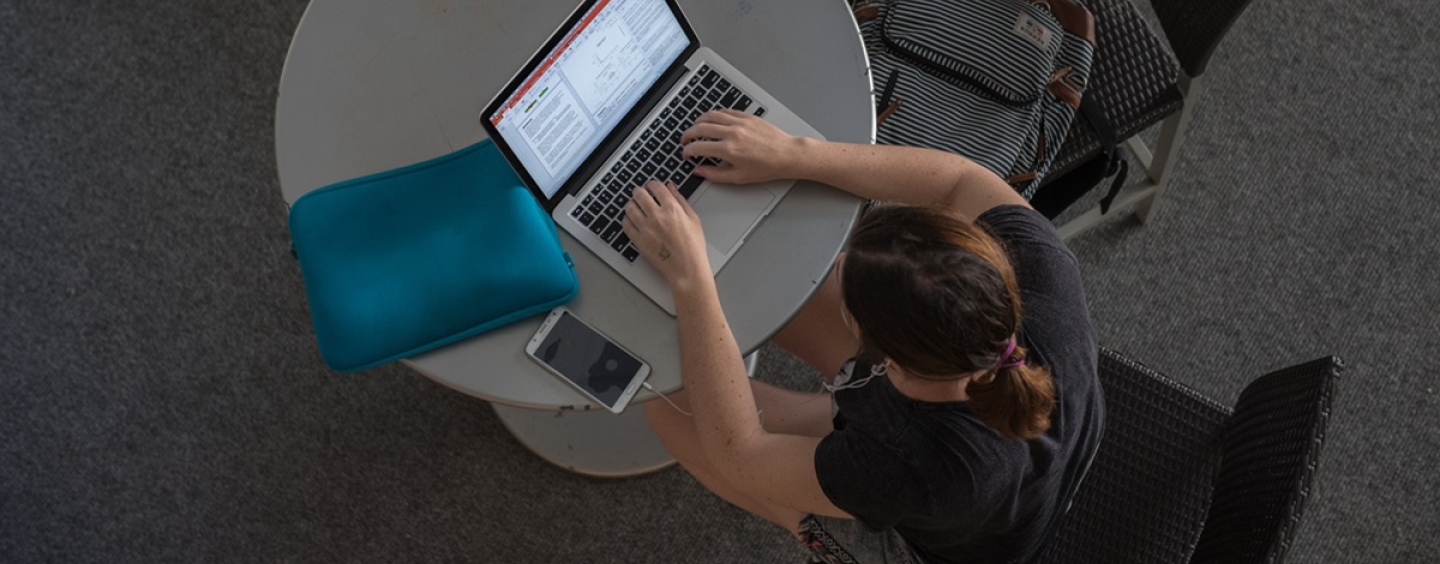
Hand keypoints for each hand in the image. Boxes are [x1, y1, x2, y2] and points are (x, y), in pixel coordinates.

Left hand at [621, 181, 710, 288]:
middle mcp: (657, 216)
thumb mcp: (693, 219)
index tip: (651, 186)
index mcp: (672, 209)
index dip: (652, 184)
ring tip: (635, 206)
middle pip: (639, 194)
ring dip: (631, 204)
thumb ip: (681, 200)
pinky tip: (632, 220)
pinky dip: (627, 219)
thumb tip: (671, 186)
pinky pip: (626, 225)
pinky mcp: (639, 241)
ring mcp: (646, 229)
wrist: (687, 269)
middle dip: (639, 191)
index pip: (656, 187)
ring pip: (630, 208)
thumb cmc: (693, 247)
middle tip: (640, 194)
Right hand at [680, 110, 802, 184]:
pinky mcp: (747, 116)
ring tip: (695, 127)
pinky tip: (712, 120)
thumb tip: (699, 171)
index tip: (686, 154)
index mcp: (729, 150)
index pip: (698, 147)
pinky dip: (715, 115)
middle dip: (688, 134)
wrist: (787, 155)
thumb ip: (715, 175)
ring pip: (711, 116)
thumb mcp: (739, 177)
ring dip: (698, 121)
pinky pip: (725, 111)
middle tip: (685, 140)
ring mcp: (739, 122)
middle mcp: (732, 133)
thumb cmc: (767, 167)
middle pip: (701, 127)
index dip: (687, 151)